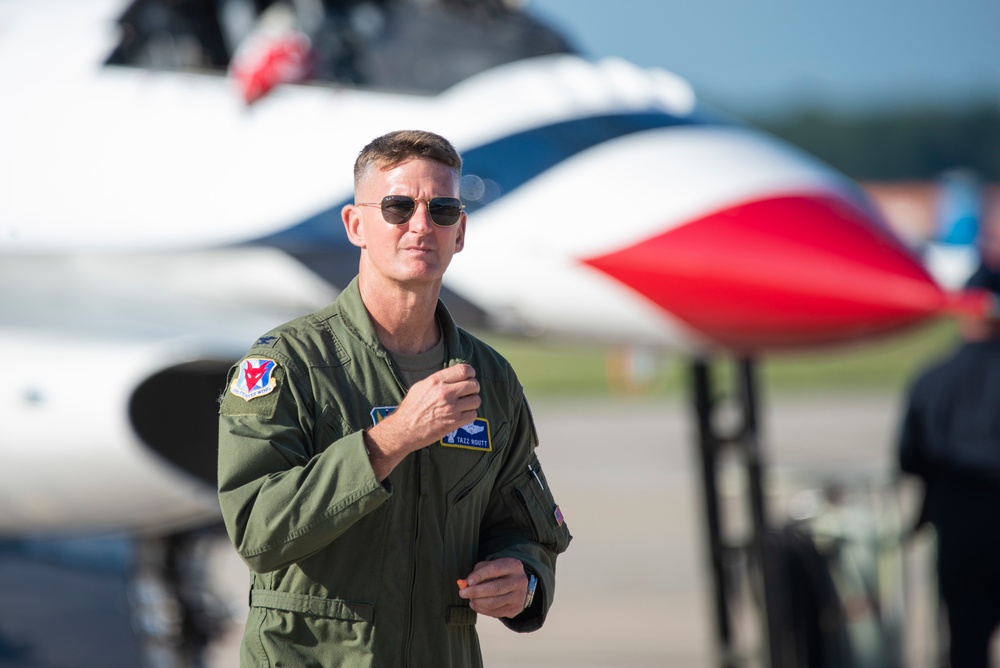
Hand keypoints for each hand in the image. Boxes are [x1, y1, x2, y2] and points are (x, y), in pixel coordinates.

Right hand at [365, 364, 479, 479]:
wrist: (404, 429)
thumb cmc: (411, 408)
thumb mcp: (420, 386)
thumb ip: (438, 380)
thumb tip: (453, 376)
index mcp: (436, 381)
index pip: (464, 370)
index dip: (470, 373)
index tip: (469, 377)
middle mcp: (445, 392)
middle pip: (474, 384)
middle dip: (473, 388)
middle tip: (468, 392)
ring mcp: (451, 408)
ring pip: (476, 400)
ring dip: (472, 402)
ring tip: (465, 404)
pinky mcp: (454, 422)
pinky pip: (473, 415)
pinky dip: (470, 415)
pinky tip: (462, 415)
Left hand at [458, 558, 528, 618]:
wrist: (518, 584)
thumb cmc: (500, 573)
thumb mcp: (491, 566)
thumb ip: (478, 572)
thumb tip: (466, 584)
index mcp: (513, 566)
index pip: (495, 569)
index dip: (480, 576)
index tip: (468, 581)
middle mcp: (519, 581)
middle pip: (495, 588)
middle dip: (476, 592)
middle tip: (462, 593)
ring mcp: (519, 596)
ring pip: (494, 603)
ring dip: (478, 602)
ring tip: (470, 600)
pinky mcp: (516, 609)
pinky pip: (496, 613)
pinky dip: (482, 610)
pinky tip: (476, 605)